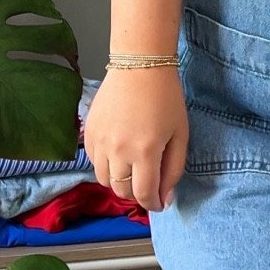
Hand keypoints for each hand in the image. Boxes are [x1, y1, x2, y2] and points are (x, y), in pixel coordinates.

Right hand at [83, 67, 188, 213]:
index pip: (144, 194)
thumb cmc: (165, 98)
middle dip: (136, 194)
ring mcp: (99, 142)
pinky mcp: (89, 132)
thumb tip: (165, 198)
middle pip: (121, 191)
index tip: (158, 203)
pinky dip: (106, 166)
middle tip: (147, 185)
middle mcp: (118, 150)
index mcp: (145, 152)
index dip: (153, 204)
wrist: (139, 66)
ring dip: (119, 182)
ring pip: (104, 180)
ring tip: (133, 169)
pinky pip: (93, 162)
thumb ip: (174, 170)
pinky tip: (119, 154)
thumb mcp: (180, 135)